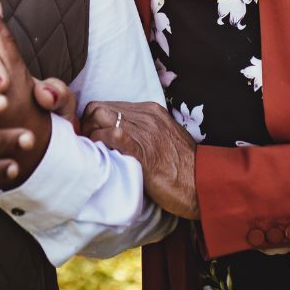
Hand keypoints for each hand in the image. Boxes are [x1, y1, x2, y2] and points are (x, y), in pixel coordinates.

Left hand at [81, 101, 199, 219]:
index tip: (92, 135)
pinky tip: (102, 157)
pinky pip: (109, 136)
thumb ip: (143, 132)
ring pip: (99, 118)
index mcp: (151, 110)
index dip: (94, 120)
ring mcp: (144, 130)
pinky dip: (99, 144)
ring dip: (90, 135)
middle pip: (98, 107)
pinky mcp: (141, 149)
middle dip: (86, 124)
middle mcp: (146, 115)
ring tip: (94, 152)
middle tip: (88, 144)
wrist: (203, 184)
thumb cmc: (183, 168)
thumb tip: (118, 134)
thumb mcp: (163, 139)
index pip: (108, 105)